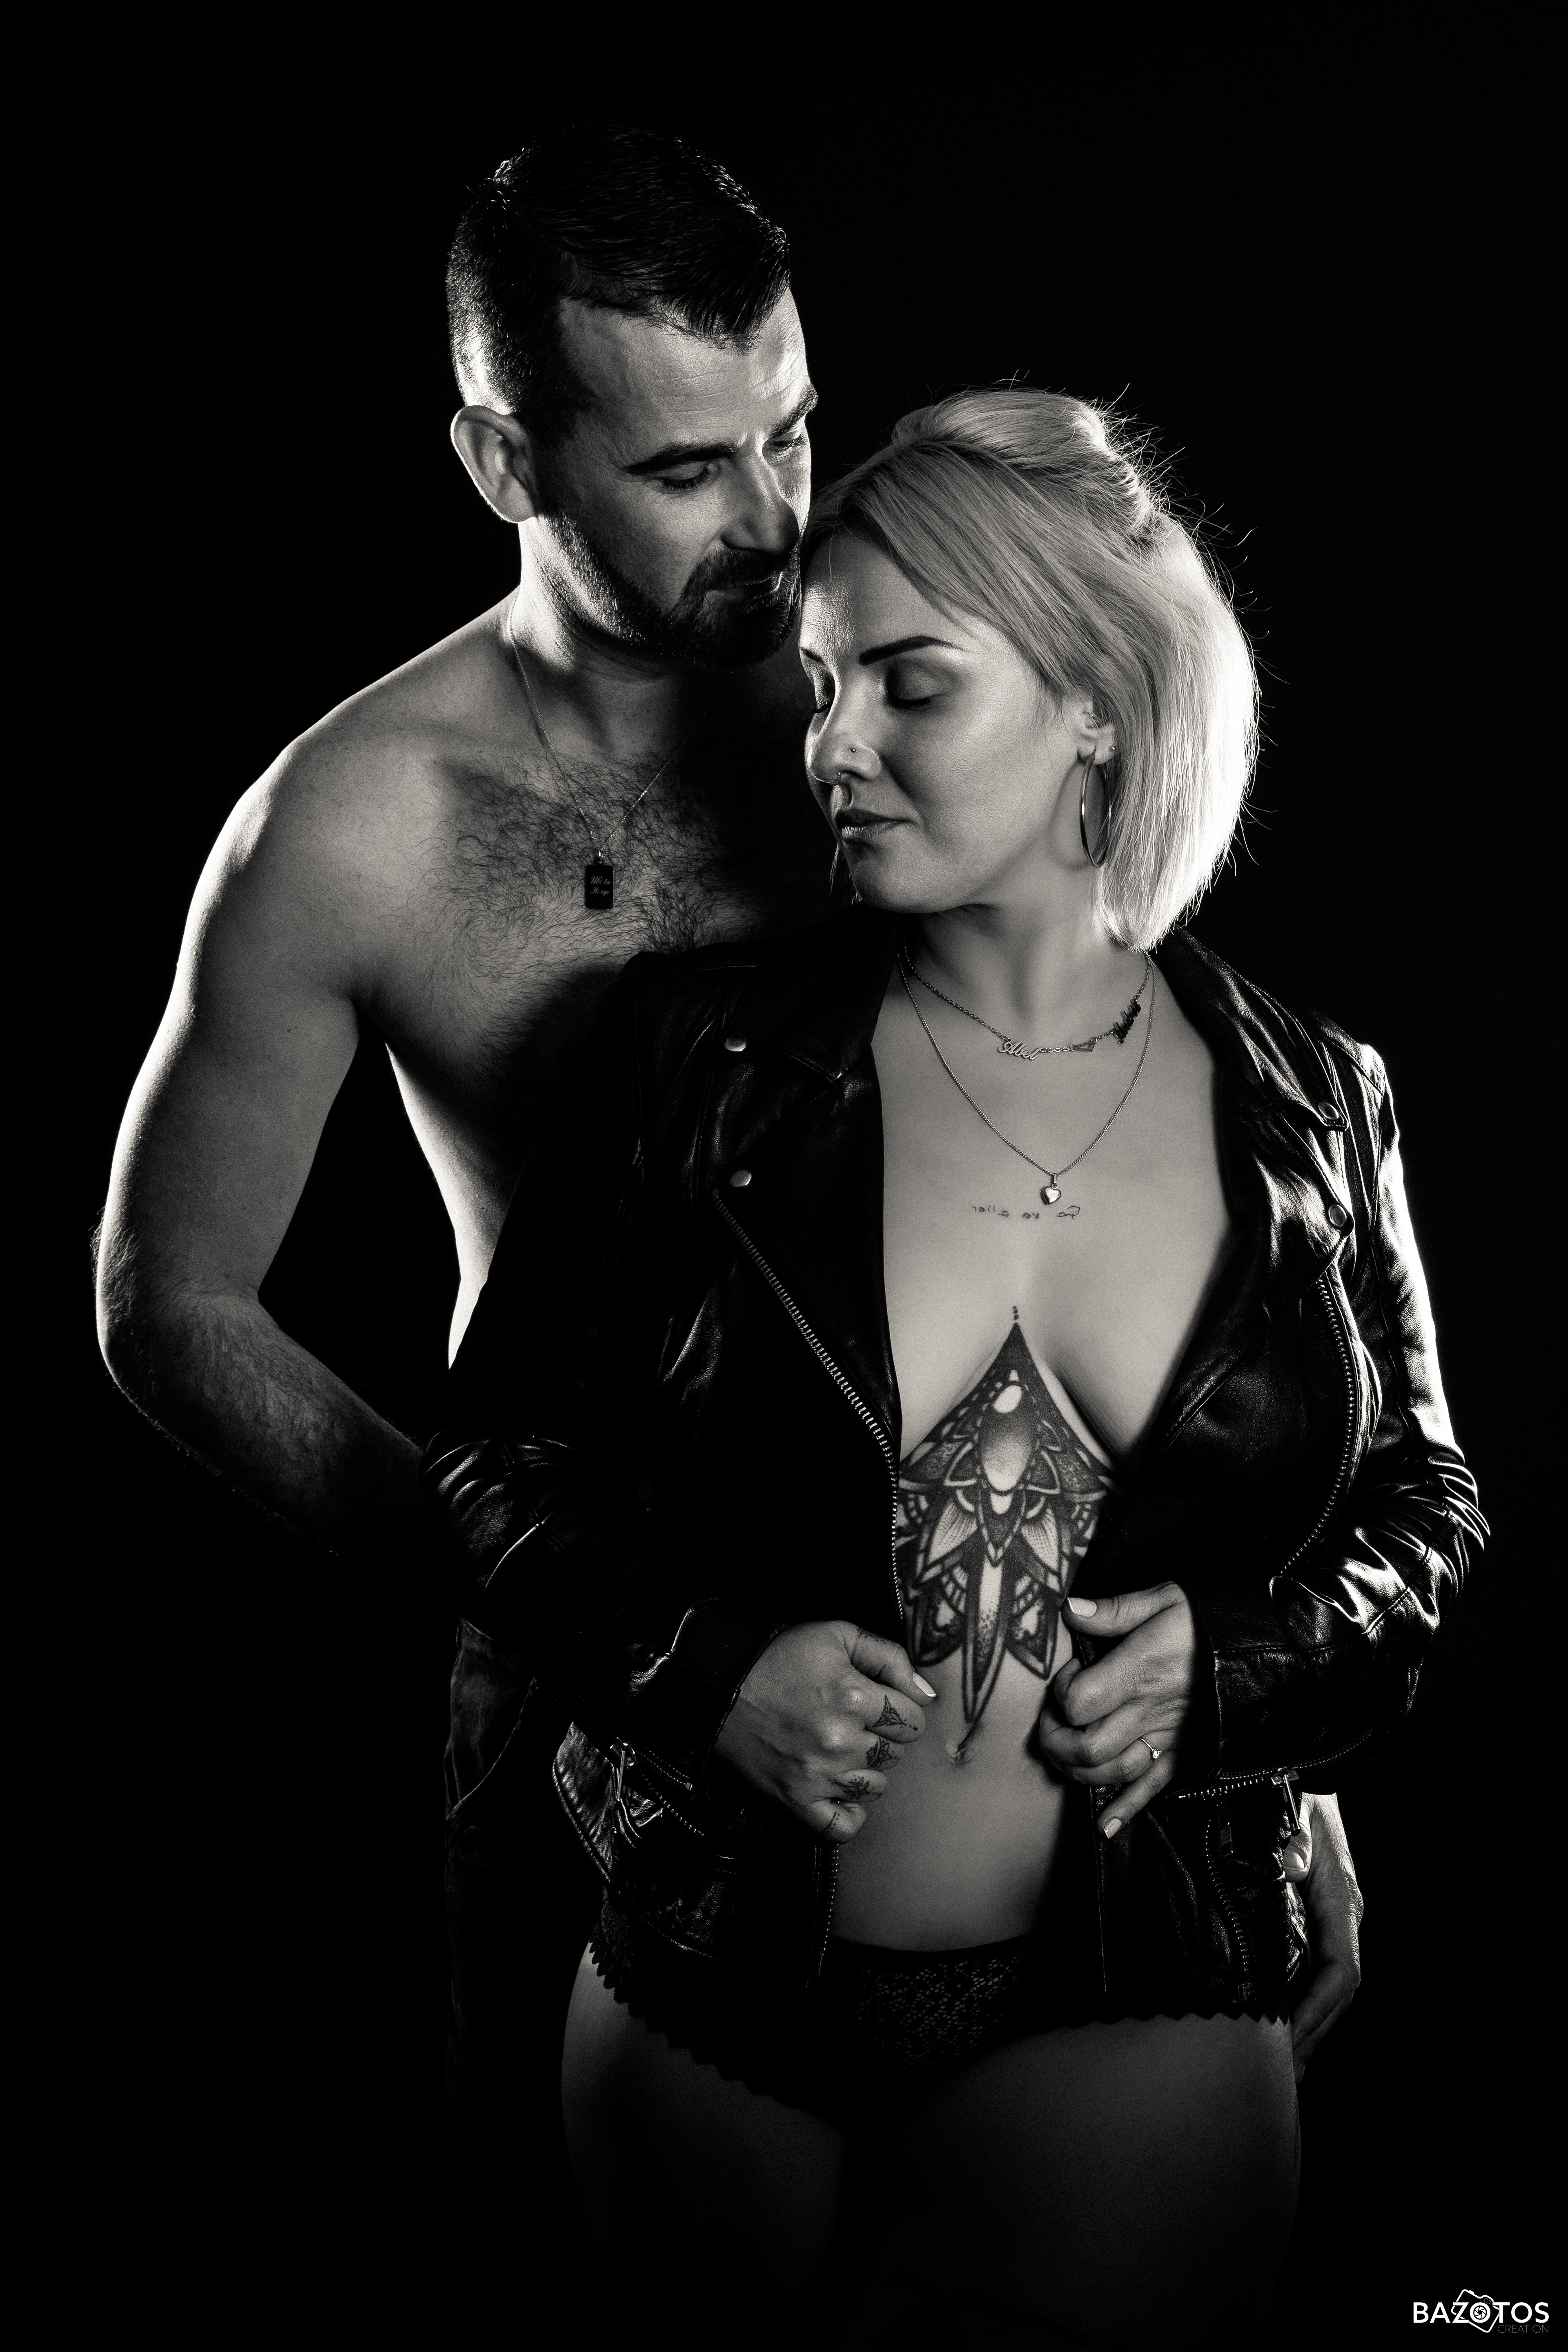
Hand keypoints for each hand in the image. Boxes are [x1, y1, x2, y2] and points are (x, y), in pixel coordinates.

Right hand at [713, 1620, 932, 1841]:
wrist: (719, 1688)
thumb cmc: (780, 1658)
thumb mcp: (837, 1635)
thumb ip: (890, 1658)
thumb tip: (928, 1694)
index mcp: (852, 1696)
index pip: (913, 1720)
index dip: (900, 1710)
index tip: (877, 1704)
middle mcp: (839, 1741)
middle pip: (896, 1754)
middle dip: (882, 1737)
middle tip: (852, 1722)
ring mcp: (818, 1776)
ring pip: (876, 1787)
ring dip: (865, 1770)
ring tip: (839, 1749)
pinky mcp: (796, 1802)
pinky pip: (843, 1827)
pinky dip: (849, 1814)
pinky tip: (841, 1792)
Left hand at [1036, 1583, 1195, 1837]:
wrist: (1269, 1647)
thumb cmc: (1211, 1622)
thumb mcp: (1164, 1599)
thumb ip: (1113, 1610)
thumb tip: (1069, 1611)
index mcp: (1141, 1669)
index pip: (1079, 1700)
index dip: (1062, 1691)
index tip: (1069, 1674)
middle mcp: (1151, 1710)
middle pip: (1087, 1745)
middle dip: (1056, 1738)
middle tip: (1054, 1719)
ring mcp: (1169, 1738)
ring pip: (1112, 1772)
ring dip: (1077, 1771)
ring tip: (1065, 1753)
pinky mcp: (1185, 1754)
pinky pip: (1152, 1789)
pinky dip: (1126, 1810)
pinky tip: (1104, 1824)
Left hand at [1283, 1791, 1363, 2080]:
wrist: (1301, 1766)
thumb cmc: (1293, 1789)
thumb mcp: (1290, 1808)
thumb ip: (1291, 1837)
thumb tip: (1291, 1864)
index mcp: (1340, 1899)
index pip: (1340, 1971)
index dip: (1315, 2009)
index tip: (1287, 2041)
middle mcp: (1342, 1915)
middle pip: (1336, 1993)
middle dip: (1311, 2035)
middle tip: (1281, 2079)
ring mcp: (1332, 1918)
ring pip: (1328, 1988)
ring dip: (1308, 2028)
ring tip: (1282, 2071)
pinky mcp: (1315, 1915)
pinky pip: (1315, 1972)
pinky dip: (1301, 2004)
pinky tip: (1280, 2026)